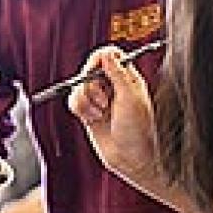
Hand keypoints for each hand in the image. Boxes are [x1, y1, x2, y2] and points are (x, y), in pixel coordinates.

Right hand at [67, 46, 156, 183]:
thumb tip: (107, 53)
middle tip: (102, 100)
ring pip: (79, 86)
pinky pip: (74, 101)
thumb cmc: (138, 131)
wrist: (130, 158)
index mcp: (128, 78)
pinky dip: (80, 108)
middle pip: (90, 69)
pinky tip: (92, 118)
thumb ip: (118, 74)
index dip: (100, 58)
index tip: (96, 68)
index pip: (110, 55)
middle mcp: (113, 86)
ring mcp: (100, 100)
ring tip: (100, 113)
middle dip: (92, 83)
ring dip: (86, 99)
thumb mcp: (130, 98)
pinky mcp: (89, 112)